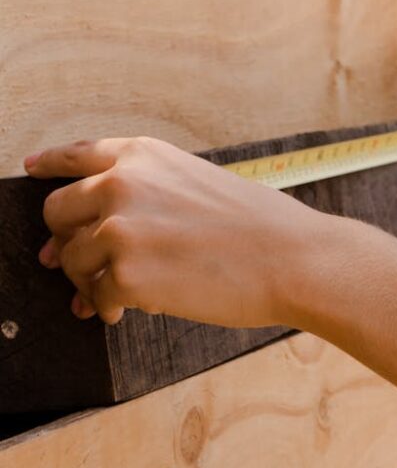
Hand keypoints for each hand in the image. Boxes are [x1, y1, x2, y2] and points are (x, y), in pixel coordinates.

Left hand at [24, 137, 318, 326]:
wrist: (291, 258)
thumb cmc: (257, 225)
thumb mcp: (197, 182)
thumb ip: (146, 194)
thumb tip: (98, 233)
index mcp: (142, 156)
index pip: (76, 154)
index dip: (49, 163)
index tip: (33, 169)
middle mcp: (121, 184)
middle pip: (57, 211)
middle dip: (66, 240)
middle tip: (75, 263)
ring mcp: (118, 229)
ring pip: (72, 259)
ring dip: (88, 281)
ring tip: (114, 298)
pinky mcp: (125, 274)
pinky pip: (96, 297)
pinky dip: (107, 308)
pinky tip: (127, 313)